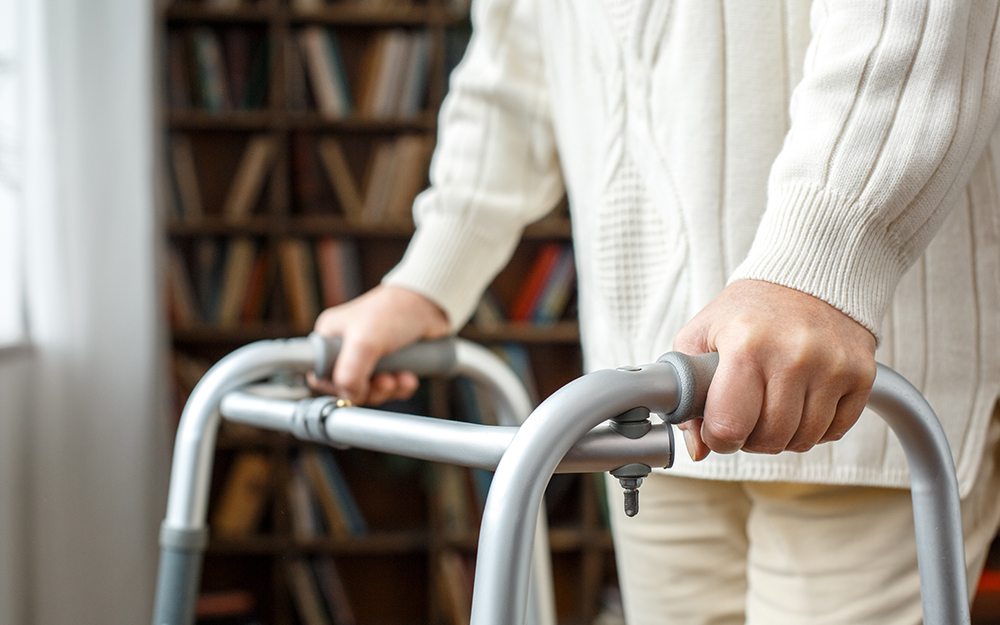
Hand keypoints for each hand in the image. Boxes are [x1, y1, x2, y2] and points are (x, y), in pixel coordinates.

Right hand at [310, 284, 449, 404]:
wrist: (431, 304)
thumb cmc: (394, 311)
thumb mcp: (366, 342)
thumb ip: (350, 373)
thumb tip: (349, 396)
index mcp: (330, 336)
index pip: (319, 374)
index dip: (336, 387)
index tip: (356, 387)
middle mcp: (346, 346)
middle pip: (348, 386)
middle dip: (370, 390)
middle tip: (385, 382)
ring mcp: (369, 355)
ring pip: (371, 389)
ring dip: (388, 389)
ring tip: (400, 377)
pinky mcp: (390, 362)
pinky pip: (390, 386)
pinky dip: (400, 386)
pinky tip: (409, 376)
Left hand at [672, 280, 876, 460]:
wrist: (807, 276)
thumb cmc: (748, 310)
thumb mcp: (700, 335)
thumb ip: (687, 394)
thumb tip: (698, 448)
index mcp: (746, 346)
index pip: (730, 426)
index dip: (718, 438)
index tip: (717, 429)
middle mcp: (793, 357)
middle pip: (770, 439)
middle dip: (751, 439)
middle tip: (745, 417)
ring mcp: (832, 367)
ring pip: (804, 440)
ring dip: (783, 435)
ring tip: (772, 406)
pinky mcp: (861, 375)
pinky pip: (835, 431)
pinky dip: (815, 428)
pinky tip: (801, 403)